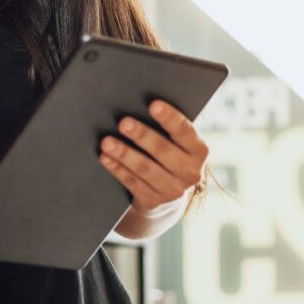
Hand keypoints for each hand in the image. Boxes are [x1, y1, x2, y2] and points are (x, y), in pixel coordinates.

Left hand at [98, 100, 208, 214]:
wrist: (166, 196)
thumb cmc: (167, 155)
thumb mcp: (175, 143)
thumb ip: (165, 127)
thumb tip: (136, 101)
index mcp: (198, 151)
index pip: (185, 131)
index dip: (170, 118)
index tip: (153, 104)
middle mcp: (191, 172)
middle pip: (163, 150)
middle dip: (142, 135)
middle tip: (123, 122)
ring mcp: (173, 190)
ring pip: (146, 168)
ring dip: (125, 153)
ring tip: (107, 142)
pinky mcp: (154, 202)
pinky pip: (133, 183)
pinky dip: (117, 169)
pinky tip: (105, 158)